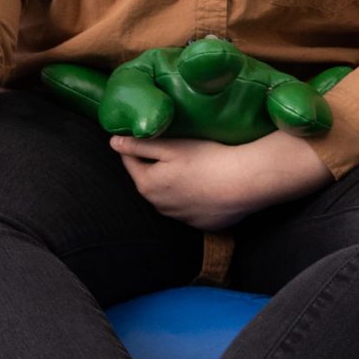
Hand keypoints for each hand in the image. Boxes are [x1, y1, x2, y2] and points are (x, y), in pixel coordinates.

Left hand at [110, 130, 329, 231]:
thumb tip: (113, 142)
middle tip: (171, 148)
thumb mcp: (171, 146)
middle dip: (154, 166)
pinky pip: (190, 207)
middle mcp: (160, 206)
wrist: (245, 183)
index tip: (142, 134)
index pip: (130, 162)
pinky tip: (207, 183)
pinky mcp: (202, 224)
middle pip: (150, 180)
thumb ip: (140, 145)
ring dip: (174, 183)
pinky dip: (193, 196)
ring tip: (192, 166)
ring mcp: (181, 218)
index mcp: (148, 185)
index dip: (134, 146)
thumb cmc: (207, 159)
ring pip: (170, 196)